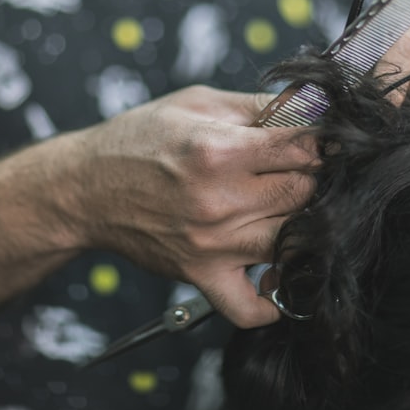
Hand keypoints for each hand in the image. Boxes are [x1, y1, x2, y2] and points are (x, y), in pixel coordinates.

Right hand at [65, 86, 318, 327]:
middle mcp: (219, 200)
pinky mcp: (201, 275)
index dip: (323, 140)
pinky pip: (251, 307)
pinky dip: (273, 300)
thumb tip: (314, 106)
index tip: (321, 139)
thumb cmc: (141, 138)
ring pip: (294, 242)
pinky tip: (275, 272)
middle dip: (314, 177)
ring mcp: (212, 244)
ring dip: (302, 225)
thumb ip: (258, 106)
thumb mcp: (198, 102)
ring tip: (288, 208)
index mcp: (219, 149)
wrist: (87, 187)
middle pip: (306, 193)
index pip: (305, 147)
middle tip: (301, 170)